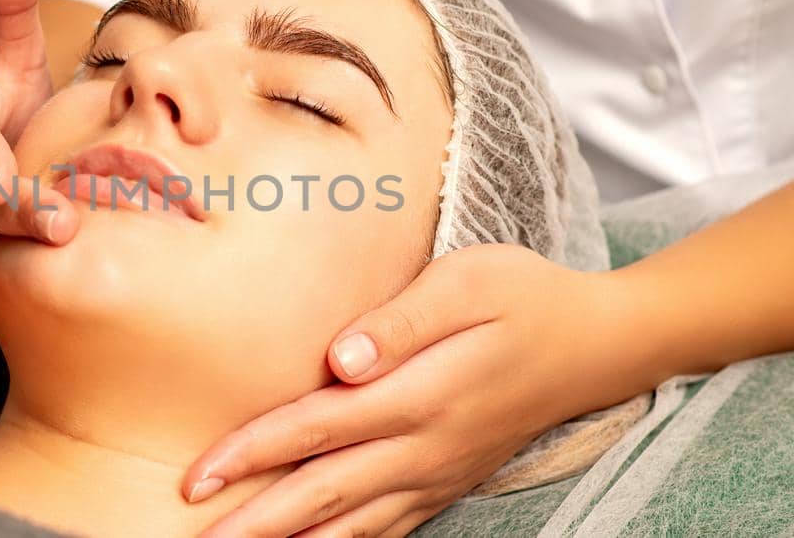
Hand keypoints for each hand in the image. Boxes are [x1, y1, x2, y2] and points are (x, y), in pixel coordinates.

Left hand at [184, 244, 649, 536]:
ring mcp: (437, 474)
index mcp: (420, 393)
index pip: (316, 428)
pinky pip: (388, 529)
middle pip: (321, 492)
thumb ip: (402, 319)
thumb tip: (342, 357)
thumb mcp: (468, 281)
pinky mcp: (447, 483)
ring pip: (351, 524)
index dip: (251, 452)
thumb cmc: (524, 296)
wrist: (597, 345)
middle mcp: (424, 447)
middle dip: (252, 520)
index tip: (196, 475)